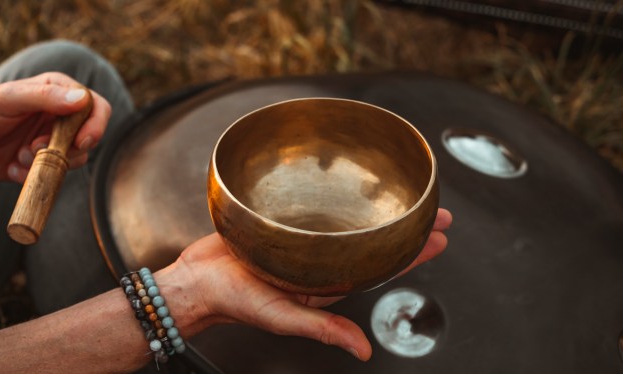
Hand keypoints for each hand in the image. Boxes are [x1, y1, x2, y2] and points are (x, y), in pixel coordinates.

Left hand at [0, 73, 111, 181]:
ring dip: (47, 163)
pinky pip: (53, 176)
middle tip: (36, 148)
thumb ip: (45, 97)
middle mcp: (59, 116)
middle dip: (65, 149)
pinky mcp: (40, 163)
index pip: (96, 107)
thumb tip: (82, 100)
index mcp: (57, 92)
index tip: (80, 142)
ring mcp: (51, 140)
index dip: (95, 126)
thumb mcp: (9, 99)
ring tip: (19, 156)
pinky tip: (11, 167)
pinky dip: (33, 176)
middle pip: (89, 137)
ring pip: (74, 160)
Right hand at [170, 208, 451, 360]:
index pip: (379, 266)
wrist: (196, 279)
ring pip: (346, 220)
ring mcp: (300, 240)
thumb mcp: (283, 318)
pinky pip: (312, 206)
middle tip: (435, 210)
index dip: (412, 253)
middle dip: (405, 226)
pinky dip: (333, 196)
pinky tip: (344, 184)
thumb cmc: (234, 303)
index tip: (438, 237)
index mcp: (325, 283)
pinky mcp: (280, 222)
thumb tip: (362, 351)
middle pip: (372, 240)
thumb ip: (323, 329)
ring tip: (403, 194)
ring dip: (375, 208)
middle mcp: (318, 260)